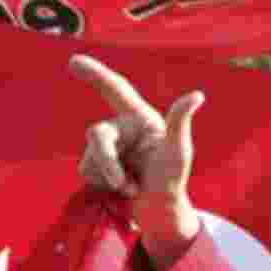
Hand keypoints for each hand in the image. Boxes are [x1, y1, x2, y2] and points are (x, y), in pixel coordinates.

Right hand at [71, 55, 203, 268]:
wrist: (159, 209)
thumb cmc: (173, 178)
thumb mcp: (179, 150)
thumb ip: (180, 121)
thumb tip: (197, 95)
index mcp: (139, 117)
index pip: (114, 89)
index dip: (95, 74)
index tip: (73, 61)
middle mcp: (120, 128)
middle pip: (96, 134)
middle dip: (107, 161)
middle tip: (122, 185)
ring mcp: (107, 148)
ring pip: (90, 158)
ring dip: (110, 178)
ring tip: (132, 188)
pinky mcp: (96, 166)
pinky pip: (86, 172)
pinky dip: (103, 185)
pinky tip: (120, 190)